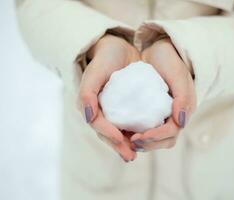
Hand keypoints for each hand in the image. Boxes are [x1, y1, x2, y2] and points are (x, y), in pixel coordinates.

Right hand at [78, 34, 139, 161]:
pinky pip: (129, 123)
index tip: (121, 139)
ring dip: (127, 144)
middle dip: (119, 146)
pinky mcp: (125, 108)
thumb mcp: (95, 72)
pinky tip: (146, 138)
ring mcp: (113, 110)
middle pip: (108, 133)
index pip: (98, 124)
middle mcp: (100, 111)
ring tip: (137, 153)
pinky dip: (136, 132)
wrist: (119, 48)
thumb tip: (87, 116)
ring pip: (119, 131)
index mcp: (90, 104)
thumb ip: (87, 92)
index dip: (108, 133)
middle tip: (130, 156)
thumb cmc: (105, 59)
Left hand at [130, 38, 195, 151]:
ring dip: (142, 143)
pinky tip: (124, 131)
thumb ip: (183, 97)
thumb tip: (181, 123)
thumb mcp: (177, 74)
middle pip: (164, 140)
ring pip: (155, 138)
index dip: (155, 138)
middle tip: (130, 142)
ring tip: (125, 141)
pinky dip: (136, 133)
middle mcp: (175, 116)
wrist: (159, 50)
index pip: (171, 132)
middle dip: (148, 145)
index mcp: (183, 110)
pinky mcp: (153, 111)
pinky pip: (146, 127)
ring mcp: (164, 115)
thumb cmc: (169, 60)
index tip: (137, 137)